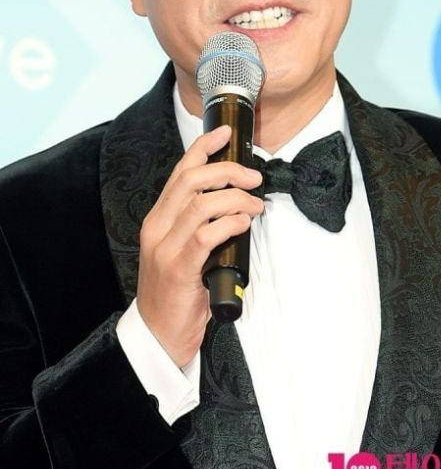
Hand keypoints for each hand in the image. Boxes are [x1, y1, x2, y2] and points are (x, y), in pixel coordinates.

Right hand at [136, 125, 262, 367]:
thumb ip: (200, 225)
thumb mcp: (183, 250)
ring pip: (200, 203)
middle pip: (190, 180)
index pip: (180, 172)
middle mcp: (158, 227)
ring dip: (235, 198)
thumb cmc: (177, 292)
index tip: (225, 133)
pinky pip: (206, 235)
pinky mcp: (179, 269)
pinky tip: (243, 223)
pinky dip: (230, 222)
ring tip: (254, 204)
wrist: (158, 335)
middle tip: (252, 176)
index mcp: (158, 219)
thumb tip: (237, 202)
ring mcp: (165, 247)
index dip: (203, 148)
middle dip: (226, 169)